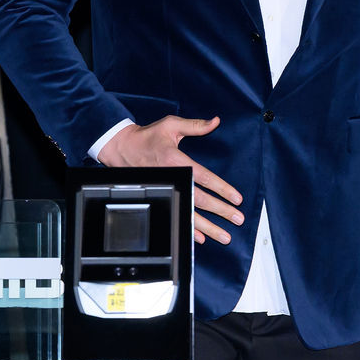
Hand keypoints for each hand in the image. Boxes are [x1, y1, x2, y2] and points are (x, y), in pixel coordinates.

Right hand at [98, 114, 243, 244]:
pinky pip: (175, 216)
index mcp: (176, 160)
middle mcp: (172, 178)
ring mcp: (165, 190)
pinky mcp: (160, 197)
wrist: (121, 148)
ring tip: (224, 236)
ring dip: (208, 227)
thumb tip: (216, 121)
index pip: (204, 177)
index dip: (222, 188)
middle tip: (237, 219)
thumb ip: (195, 126)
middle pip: (200, 200)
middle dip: (221, 211)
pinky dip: (188, 229)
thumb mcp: (171, 125)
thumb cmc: (147, 136)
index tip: (236, 198)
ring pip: (189, 213)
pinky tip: (201, 237)